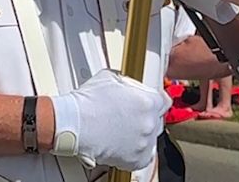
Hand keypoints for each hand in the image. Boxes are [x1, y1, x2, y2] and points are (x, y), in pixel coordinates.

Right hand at [50, 69, 170, 170]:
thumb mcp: (108, 78)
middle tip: (126, 115)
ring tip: (118, 129)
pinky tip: (119, 142)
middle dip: (144, 117)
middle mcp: (149, 123)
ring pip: (149, 138)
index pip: (164, 101)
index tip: (149, 102)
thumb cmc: (86, 103)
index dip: (154, 100)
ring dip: (138, 133)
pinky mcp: (136, 159)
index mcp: (148, 102)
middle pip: (156, 119)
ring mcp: (144, 143)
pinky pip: (142, 155)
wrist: (73, 125)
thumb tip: (127, 84)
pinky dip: (132, 150)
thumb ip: (126, 82)